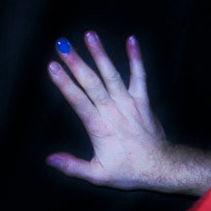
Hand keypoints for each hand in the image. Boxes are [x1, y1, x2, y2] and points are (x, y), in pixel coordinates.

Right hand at [46, 32, 171, 188]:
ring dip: (100, 54)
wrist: (160, 167)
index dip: (64, 83)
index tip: (52, 66)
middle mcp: (113, 111)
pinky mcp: (142, 100)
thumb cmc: (129, 171)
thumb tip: (50, 159)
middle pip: (91, 83)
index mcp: (99, 127)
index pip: (78, 101)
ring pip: (112, 75)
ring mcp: (129, 103)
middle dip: (76, 62)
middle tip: (62, 45)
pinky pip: (140, 76)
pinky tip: (132, 40)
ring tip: (90, 35)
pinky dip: (136, 58)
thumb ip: (73, 166)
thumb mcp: (98, 175)